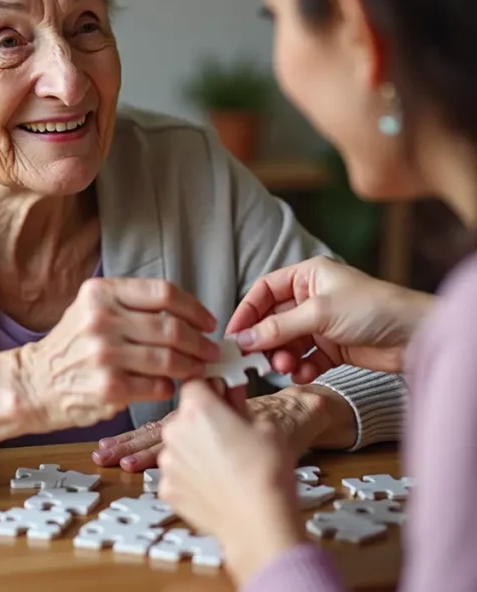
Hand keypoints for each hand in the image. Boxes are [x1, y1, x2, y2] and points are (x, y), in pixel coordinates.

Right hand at [18, 278, 219, 432]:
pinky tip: (168, 385)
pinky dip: (170, 386)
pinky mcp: (110, 389)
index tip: (207, 321)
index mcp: (101, 293)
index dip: (194, 308)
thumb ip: (132, 304)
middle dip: (201, 342)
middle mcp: (102, 320)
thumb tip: (186, 315)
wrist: (35, 382)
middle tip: (211, 350)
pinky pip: (158, 386)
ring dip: (192, 365)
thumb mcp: (92, 308)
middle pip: (172, 328)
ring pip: (170, 359)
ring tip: (199, 368)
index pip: (163, 293)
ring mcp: (105, 356)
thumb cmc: (71, 345)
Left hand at [91, 382, 350, 468]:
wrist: (259, 522)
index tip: (220, 396)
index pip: (194, 383)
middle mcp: (174, 431)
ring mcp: (167, 462)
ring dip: (193, 448)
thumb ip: (239, 401)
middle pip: (183, 415)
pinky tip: (211, 482)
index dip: (209, 389)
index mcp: (197, 408)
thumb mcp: (264, 424)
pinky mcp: (166, 489)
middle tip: (226, 433)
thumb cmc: (266, 472)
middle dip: (201, 420)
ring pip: (178, 444)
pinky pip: (176, 473)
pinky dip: (188, 475)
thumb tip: (230, 392)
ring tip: (221, 463)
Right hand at [228, 256, 432, 380]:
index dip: (247, 312)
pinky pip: (305, 359)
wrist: (417, 336)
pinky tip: (302, 374)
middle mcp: (311, 298)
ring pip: (287, 343)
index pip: (264, 291)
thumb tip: (244, 338)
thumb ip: (278, 327)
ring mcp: (322, 324)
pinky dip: (300, 368)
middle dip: (265, 340)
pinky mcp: (333, 348)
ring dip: (282, 357)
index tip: (234, 335)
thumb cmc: (373, 308)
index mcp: (307, 276)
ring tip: (285, 367)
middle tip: (255, 358)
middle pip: (273, 320)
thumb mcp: (319, 313)